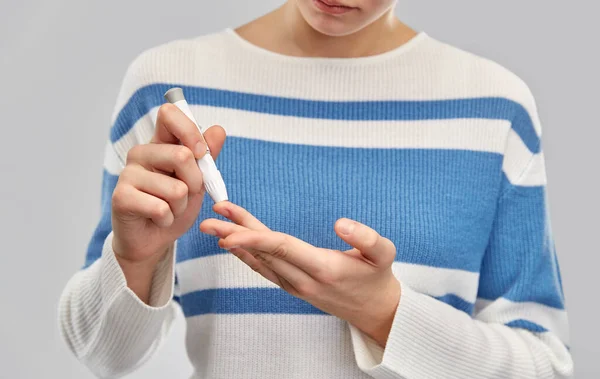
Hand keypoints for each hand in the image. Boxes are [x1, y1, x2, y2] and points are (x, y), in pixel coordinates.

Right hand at [111, 103, 225, 301]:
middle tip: (186, 195)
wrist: (153, 239)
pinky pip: (161, 208)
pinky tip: (158, 220)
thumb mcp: (198, 180)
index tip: (201, 153)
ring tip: (170, 209)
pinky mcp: (121, 197)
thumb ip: (207, 157)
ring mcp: (128, 174)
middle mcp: (141, 153)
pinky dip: (168, 219)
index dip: (190, 131)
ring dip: (181, 207)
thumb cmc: (175, 206)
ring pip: (176, 189)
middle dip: (195, 182)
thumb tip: (218, 130)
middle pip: (182, 155)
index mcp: (160, 143)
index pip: (169, 114)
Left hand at [200, 202, 400, 345]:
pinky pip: (265, 269)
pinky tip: (232, 244)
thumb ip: (366, 237)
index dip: (254, 238)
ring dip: (235, 243)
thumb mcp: (384, 254)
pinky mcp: (294, 287)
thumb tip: (341, 223)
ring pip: (261, 261)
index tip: (230, 229)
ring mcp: (296, 286)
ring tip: (214, 226)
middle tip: (208, 220)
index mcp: (324, 268)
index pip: (282, 248)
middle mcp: (304, 280)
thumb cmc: (378, 278)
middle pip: (263, 253)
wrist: (376, 311)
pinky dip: (247, 255)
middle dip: (234, 235)